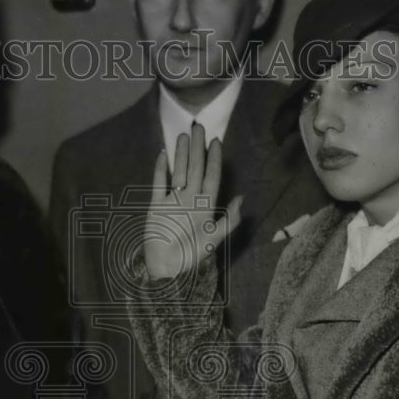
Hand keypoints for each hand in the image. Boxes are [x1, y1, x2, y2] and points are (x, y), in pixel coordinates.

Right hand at [143, 124, 242, 279]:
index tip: (216, 141)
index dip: (214, 159)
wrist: (167, 271)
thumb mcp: (214, 240)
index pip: (211, 177)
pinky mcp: (157, 207)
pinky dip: (160, 170)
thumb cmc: (192, 259)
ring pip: (178, 172)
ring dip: (180, 155)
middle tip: (198, 127)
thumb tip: (242, 198)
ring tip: (182, 135)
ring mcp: (173, 202)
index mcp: (205, 207)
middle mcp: (190, 201)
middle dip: (197, 149)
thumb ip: (228, 220)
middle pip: (194, 169)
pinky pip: (158, 185)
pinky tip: (163, 155)